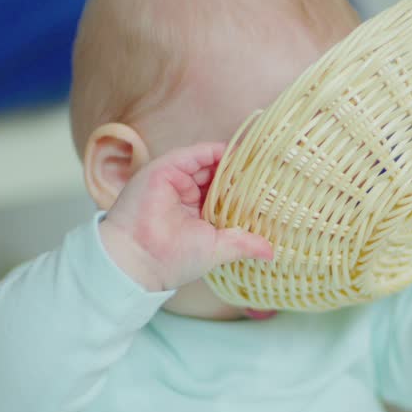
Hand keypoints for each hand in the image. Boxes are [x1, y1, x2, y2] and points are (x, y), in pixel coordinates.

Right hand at [99, 142, 273, 291]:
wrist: (139, 260)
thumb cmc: (173, 259)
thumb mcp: (217, 248)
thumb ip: (243, 243)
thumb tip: (271, 252)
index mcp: (196, 212)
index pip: (224, 192)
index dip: (244, 188)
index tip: (269, 185)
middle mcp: (185, 193)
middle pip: (218, 174)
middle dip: (241, 172)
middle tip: (269, 168)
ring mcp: (175, 179)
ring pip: (208, 162)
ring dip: (232, 160)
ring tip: (258, 157)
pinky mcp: (164, 169)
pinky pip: (195, 153)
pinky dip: (215, 151)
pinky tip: (236, 152)